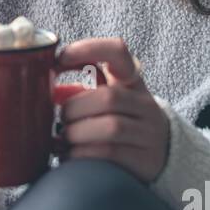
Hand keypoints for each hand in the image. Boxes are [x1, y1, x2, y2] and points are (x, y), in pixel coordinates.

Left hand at [52, 38, 169, 183]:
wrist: (160, 152)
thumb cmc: (120, 120)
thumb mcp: (107, 99)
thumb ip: (80, 91)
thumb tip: (48, 90)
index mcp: (131, 81)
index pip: (118, 52)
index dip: (89, 49)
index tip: (61, 58)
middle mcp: (145, 104)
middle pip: (108, 98)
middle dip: (75, 108)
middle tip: (61, 118)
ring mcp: (149, 133)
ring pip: (111, 127)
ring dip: (78, 133)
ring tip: (65, 138)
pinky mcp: (146, 160)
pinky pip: (111, 154)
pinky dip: (83, 154)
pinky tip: (71, 155)